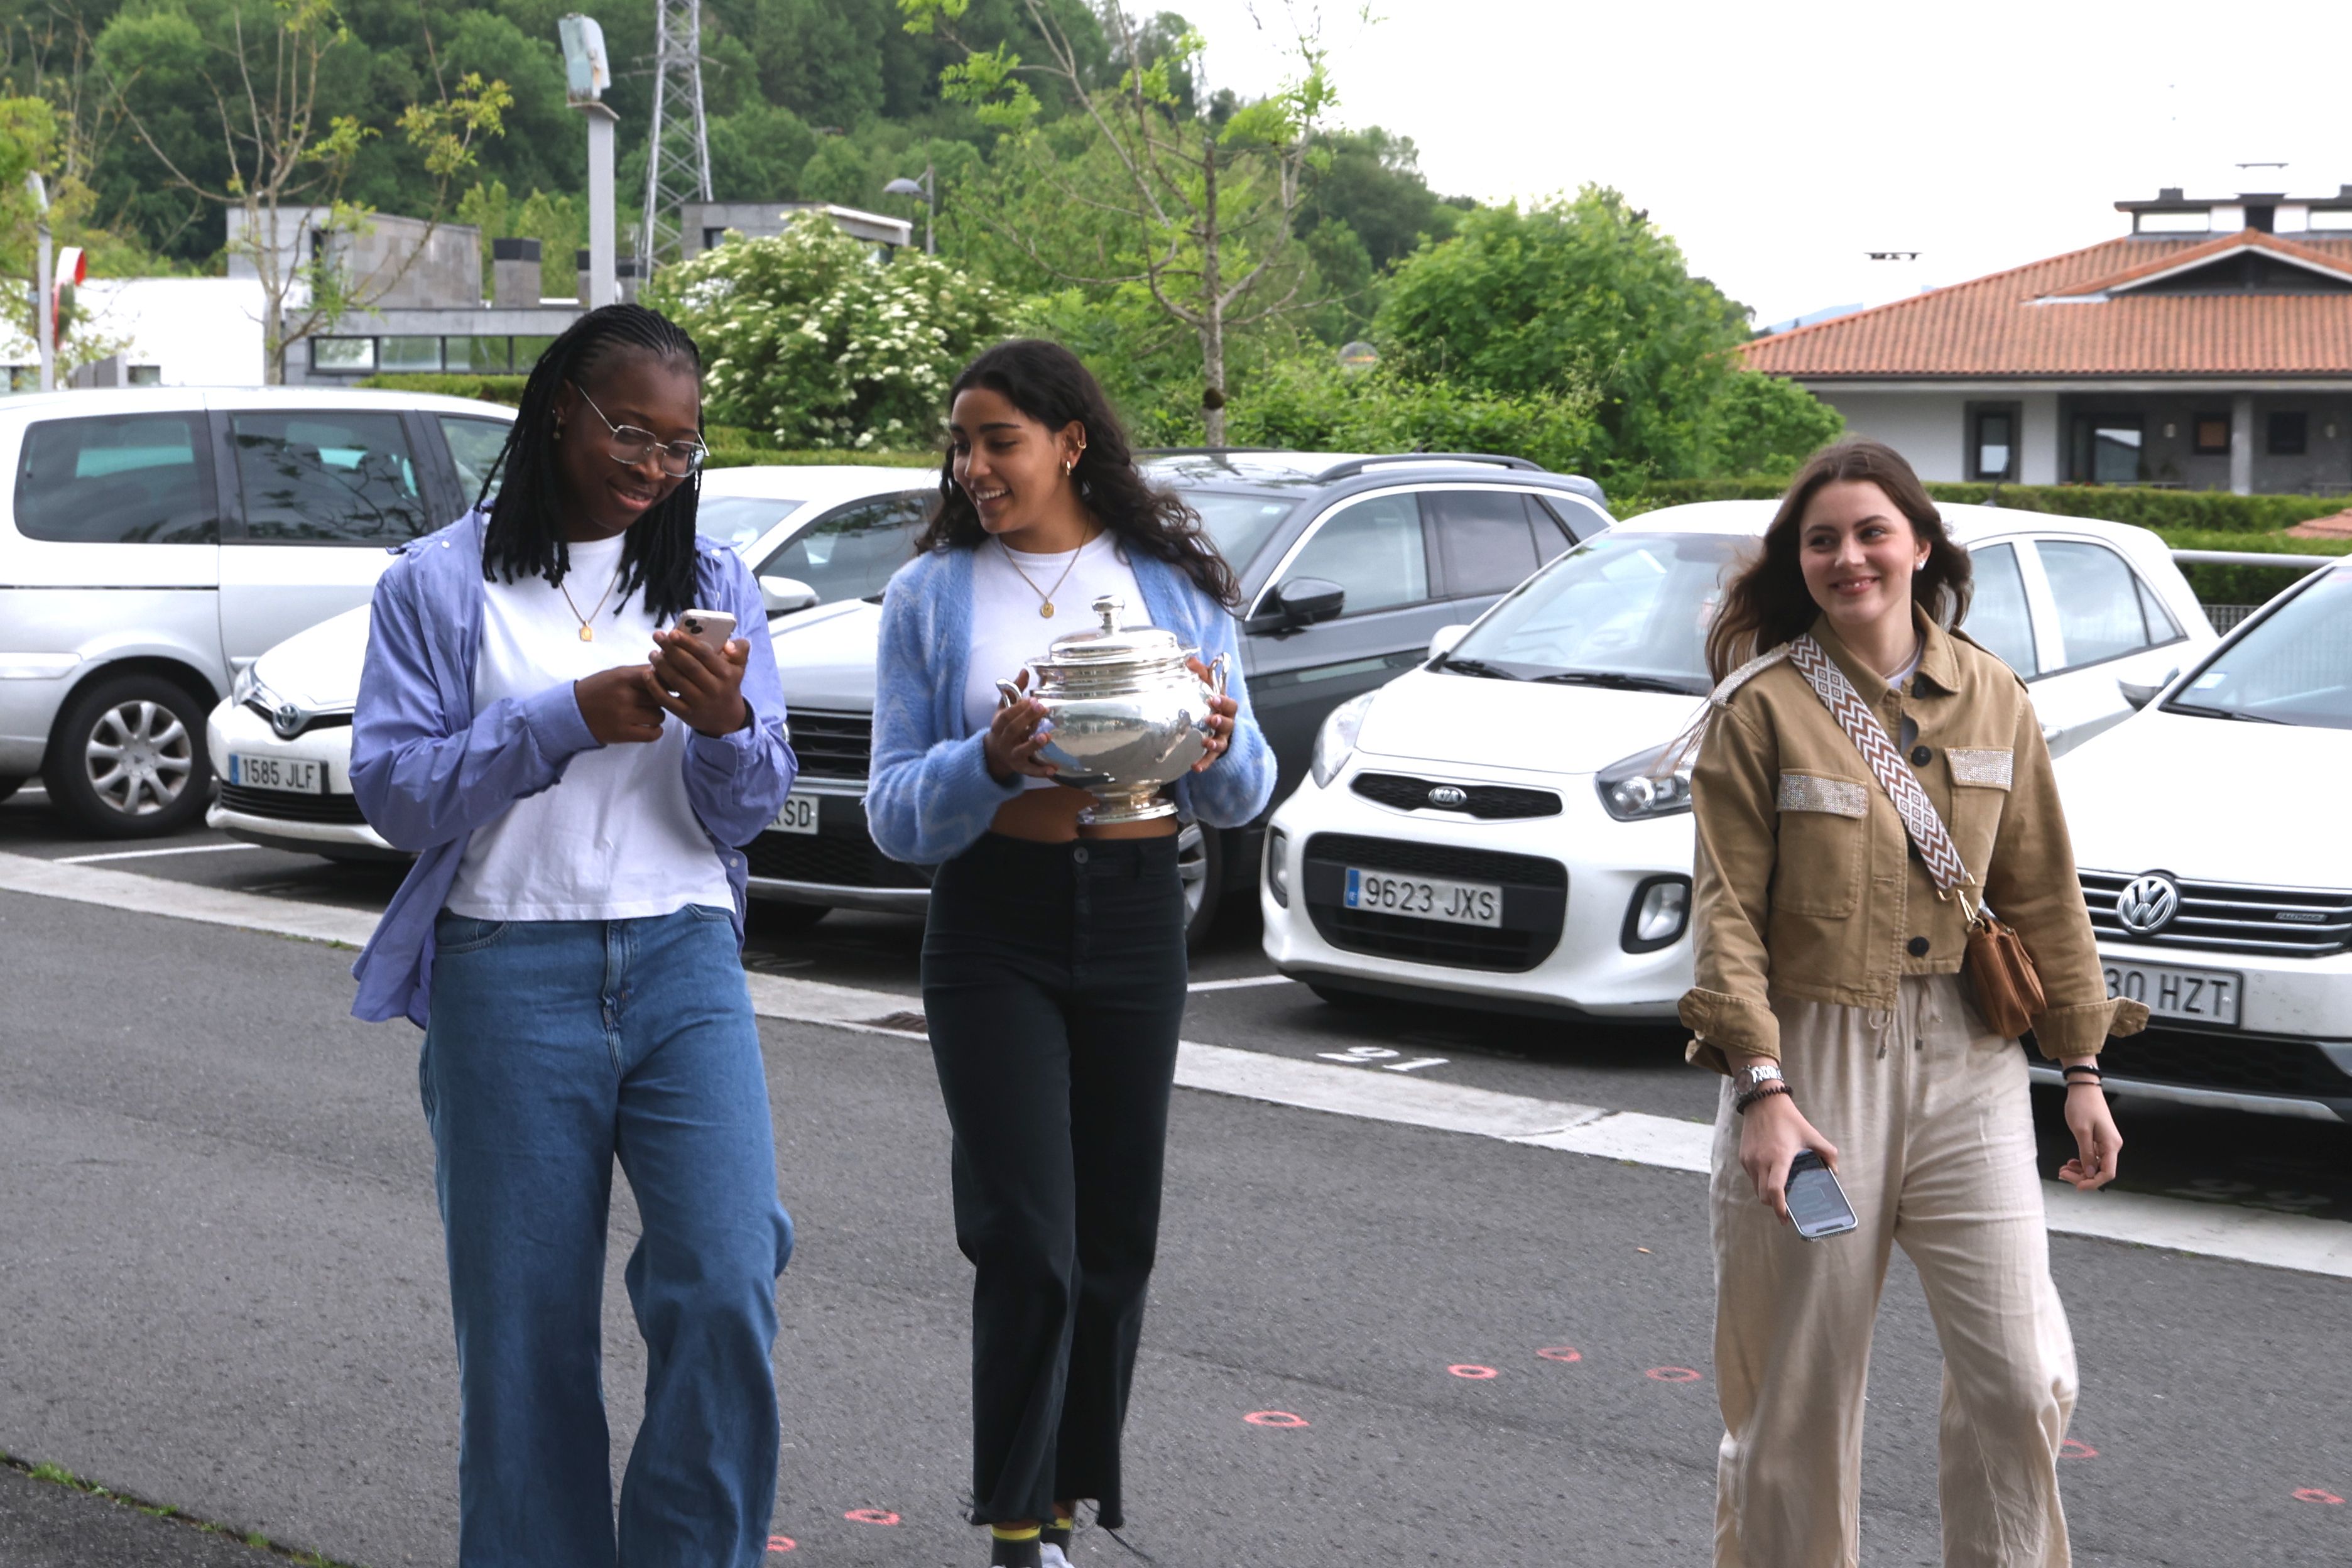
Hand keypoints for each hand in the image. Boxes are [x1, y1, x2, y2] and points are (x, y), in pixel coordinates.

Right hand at [575, 665, 666, 744]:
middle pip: (659, 697)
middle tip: (652, 701)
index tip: (666, 685)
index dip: (665, 681)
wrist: (573, 711)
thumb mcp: (616, 674)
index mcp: (622, 677)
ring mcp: (623, 715)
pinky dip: (655, 731)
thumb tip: (666, 670)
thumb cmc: (599, 689)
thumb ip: (640, 672)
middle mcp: (624, 695)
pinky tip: (650, 727)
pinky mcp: (622, 733)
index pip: (657, 676)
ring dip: (657, 715)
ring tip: (647, 713)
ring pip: (659, 715)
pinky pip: (652, 734)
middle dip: (660, 699)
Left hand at [648, 628, 749, 737]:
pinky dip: (655, 686)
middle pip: (689, 666)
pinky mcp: (687, 714)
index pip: (705, 655)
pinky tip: (648, 674)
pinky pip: (667, 699)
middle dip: (671, 649)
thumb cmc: (728, 684)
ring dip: (661, 665)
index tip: (673, 632)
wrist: (727, 719)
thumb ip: (739, 650)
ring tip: (653, 653)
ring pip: (676, 681)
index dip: (688, 642)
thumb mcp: (739, 667)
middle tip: (658, 636)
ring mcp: (699, 703)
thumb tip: (727, 644)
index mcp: (726, 674)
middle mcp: (714, 689)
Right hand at [984, 669, 1057, 782]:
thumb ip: (1015, 691)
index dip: (1018, 708)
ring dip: (1033, 744)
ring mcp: (1012, 755)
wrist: (994, 755)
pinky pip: (1030, 771)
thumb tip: (1025, 670)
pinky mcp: (1020, 768)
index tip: (1032, 699)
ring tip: (1046, 736)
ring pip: (1021, 751)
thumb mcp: (1005, 709)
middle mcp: (1004, 740)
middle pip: (1013, 730)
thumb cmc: (1004, 727)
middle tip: (1042, 708)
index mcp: (999, 724)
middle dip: (1027, 719)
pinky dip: (1041, 771)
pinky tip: (1054, 768)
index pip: (1007, 715)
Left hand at [1188, 656, 1237, 772]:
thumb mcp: (1206, 687)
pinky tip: (1195, 767)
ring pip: (1222, 743)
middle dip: (1221, 721)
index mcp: (1225, 708)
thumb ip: (1200, 674)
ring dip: (1215, 744)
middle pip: (1229, 723)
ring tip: (1206, 743)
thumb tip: (1189, 659)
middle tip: (1211, 719)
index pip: (1230, 704)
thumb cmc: (1211, 704)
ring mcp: (1221, 740)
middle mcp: (1226, 725)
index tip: (1212, 698)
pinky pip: (1211, 760)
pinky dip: (1204, 763)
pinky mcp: (1213, 753)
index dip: (1223, 701)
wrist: (1216, 726)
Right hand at [1737, 1089, 1840, 1224]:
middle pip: (1763, 1196)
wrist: (1763, 1101)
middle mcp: (1761, 1161)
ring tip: (1778, 1191)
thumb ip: (1827, 1152)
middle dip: (1774, 1205)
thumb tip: (1834, 1171)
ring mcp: (1750, 1159)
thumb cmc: (1788, 1118)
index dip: (1780, 1208)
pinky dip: (1760, 1181)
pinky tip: (1770, 1173)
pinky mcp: (1743, 1156)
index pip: (1775, 1190)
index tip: (1786, 1218)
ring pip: (1756, 1188)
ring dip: (1766, 1194)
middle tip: (1785, 1208)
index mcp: (1779, 1157)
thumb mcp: (1811, 1134)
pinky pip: (1751, 1176)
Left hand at [2057, 1080, 2121, 1189]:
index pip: (2108, 1173)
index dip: (2093, 1183)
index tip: (2077, 1186)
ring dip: (2080, 1171)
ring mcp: (2106, 1144)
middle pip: (2101, 1172)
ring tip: (2063, 1169)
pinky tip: (2071, 1163)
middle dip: (2082, 1177)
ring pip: (2095, 1166)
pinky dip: (2082, 1162)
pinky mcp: (2100, 1140)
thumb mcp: (2081, 1131)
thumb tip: (2090, 1174)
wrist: (2084, 1089)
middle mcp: (2112, 1146)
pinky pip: (2093, 1157)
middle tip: (2062, 1173)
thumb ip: (2086, 1154)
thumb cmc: (2082, 1105)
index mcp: (2111, 1145)